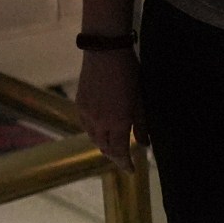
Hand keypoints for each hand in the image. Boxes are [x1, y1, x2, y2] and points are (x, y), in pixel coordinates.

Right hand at [74, 48, 142, 167]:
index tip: (131, 170)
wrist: (105, 52)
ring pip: (93, 138)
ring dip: (103, 145)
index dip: (125, 163)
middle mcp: (99, 123)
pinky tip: (100, 130)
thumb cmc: (129, 74)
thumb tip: (144, 144)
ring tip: (113, 146)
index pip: (119, 151)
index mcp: (117, 123)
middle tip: (124, 159)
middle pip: (104, 148)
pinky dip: (94, 133)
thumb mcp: (140, 101)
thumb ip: (141, 125)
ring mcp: (86, 113)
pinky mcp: (79, 104)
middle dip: (114, 156)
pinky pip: (85, 126)